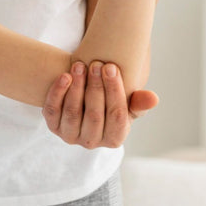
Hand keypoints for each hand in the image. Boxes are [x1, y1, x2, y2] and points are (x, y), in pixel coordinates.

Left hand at [42, 60, 158, 148]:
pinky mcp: (53, 126)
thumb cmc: (110, 102)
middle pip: (94, 115)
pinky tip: (65, 75)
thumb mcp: (127, 103)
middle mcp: (92, 142)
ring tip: (80, 65)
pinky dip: (57, 92)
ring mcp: (70, 136)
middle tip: (96, 63)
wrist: (83, 101)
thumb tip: (153, 98)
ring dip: (77, 87)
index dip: (114, 91)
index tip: (111, 67)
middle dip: (96, 87)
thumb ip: (139, 102)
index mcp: (115, 139)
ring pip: (73, 113)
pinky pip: (52, 110)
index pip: (117, 116)